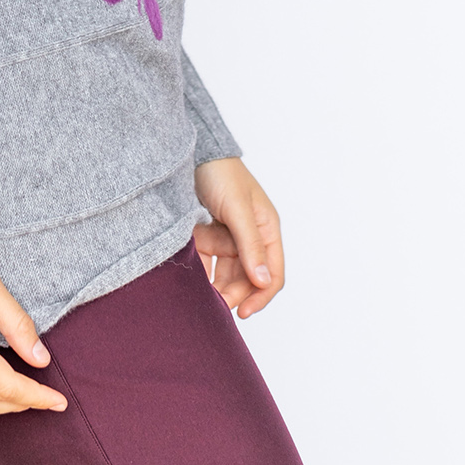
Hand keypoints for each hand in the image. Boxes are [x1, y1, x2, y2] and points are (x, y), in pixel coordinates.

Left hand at [192, 157, 284, 318]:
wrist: (193, 152)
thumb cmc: (221, 174)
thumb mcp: (238, 210)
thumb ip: (250, 245)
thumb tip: (263, 281)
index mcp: (267, 229)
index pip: (272, 274)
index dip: (260, 297)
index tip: (241, 312)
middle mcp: (253, 235)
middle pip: (248, 277)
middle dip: (233, 292)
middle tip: (214, 305)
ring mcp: (232, 234)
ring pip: (228, 271)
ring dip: (216, 281)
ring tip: (201, 290)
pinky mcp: (214, 231)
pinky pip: (211, 258)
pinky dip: (203, 266)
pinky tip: (192, 272)